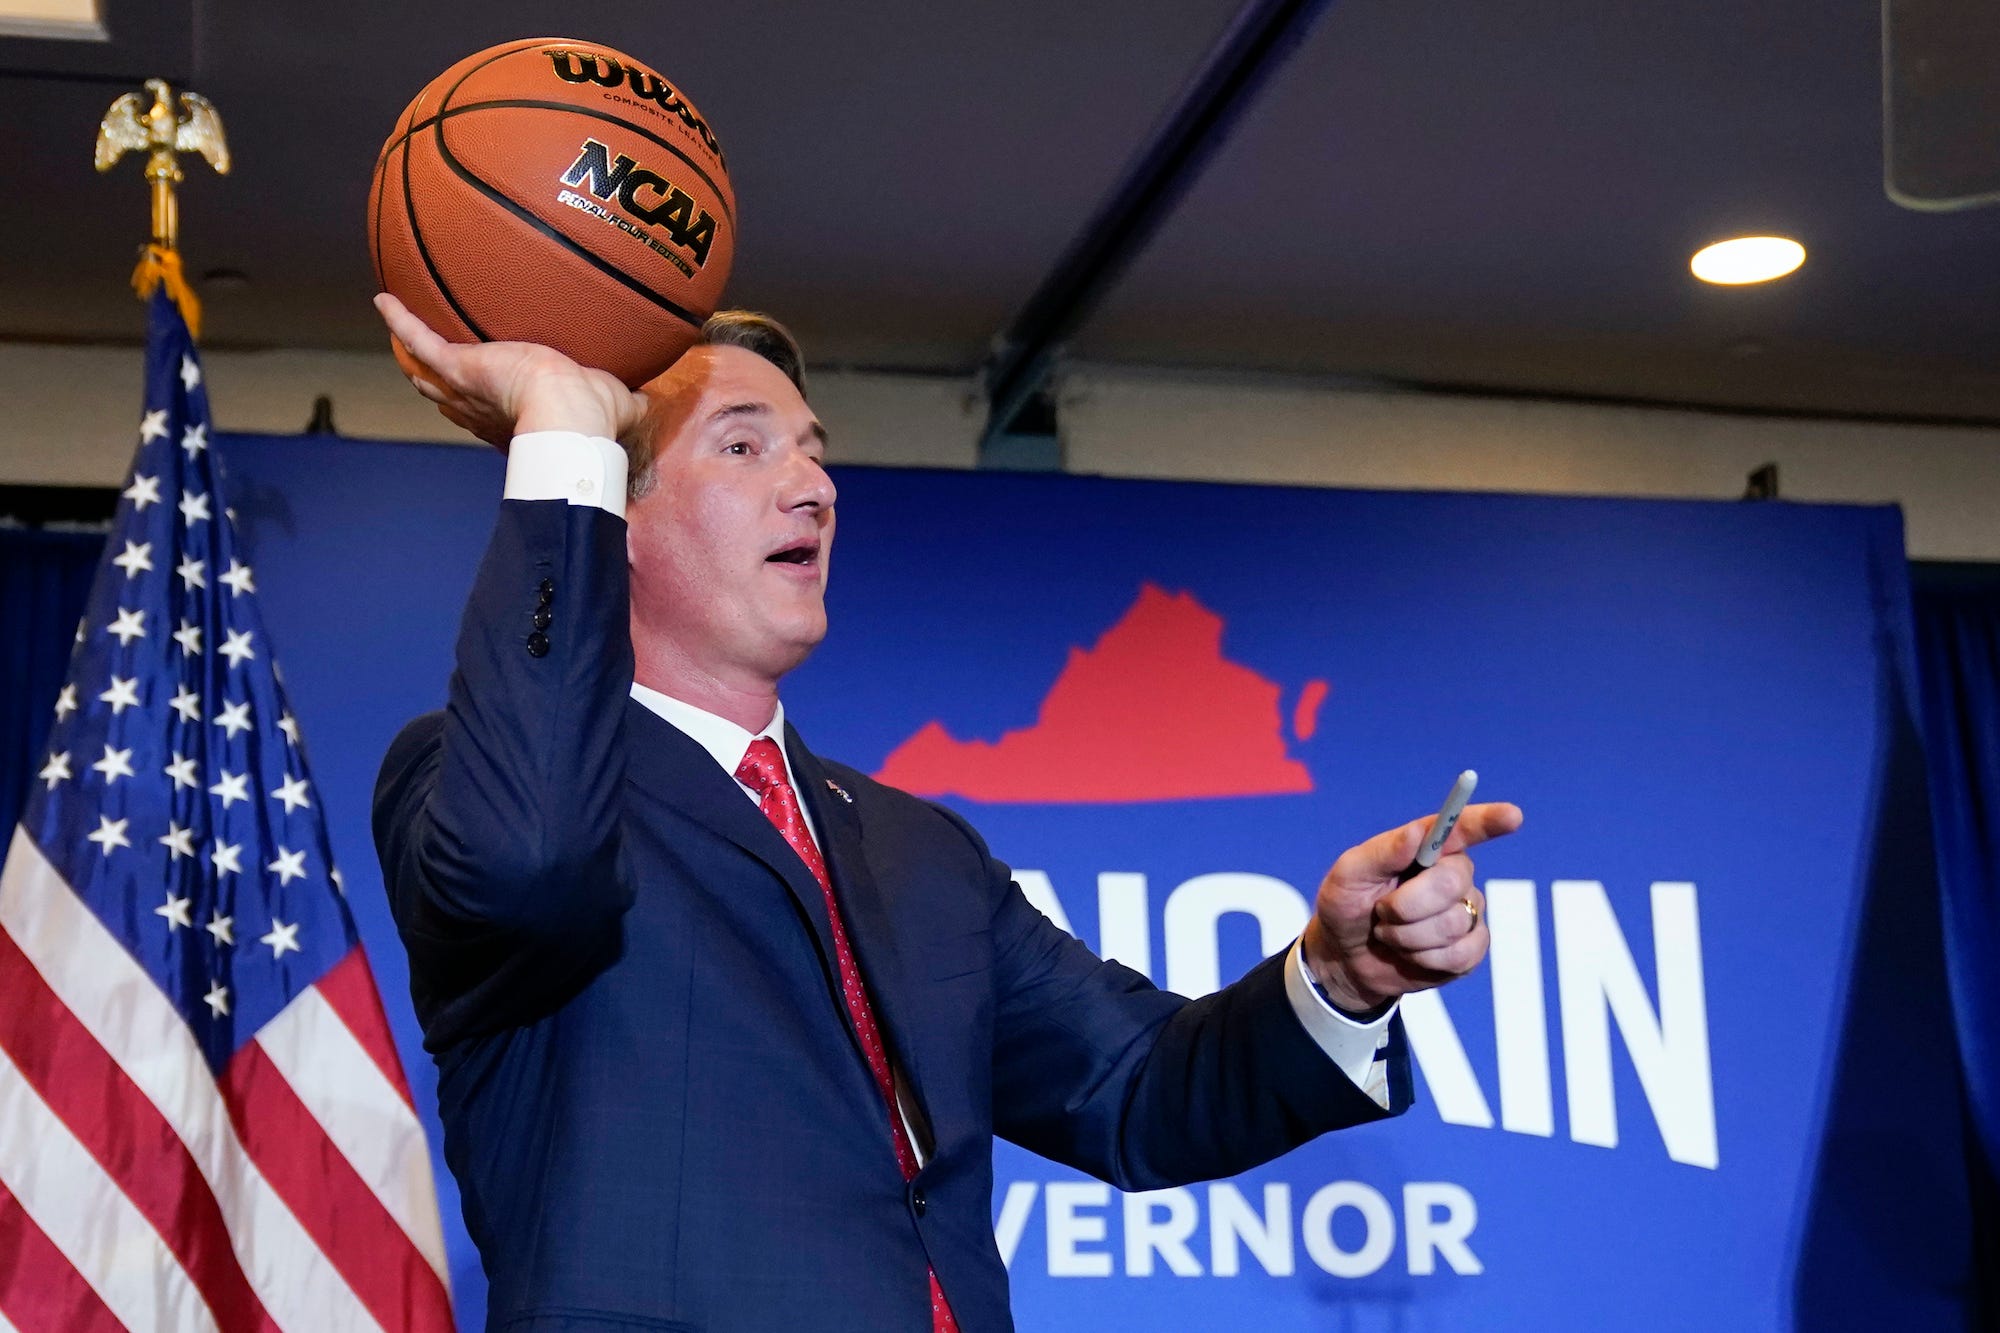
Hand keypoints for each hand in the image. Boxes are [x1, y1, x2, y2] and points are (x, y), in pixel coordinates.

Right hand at [374, 293, 648, 449]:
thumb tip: (650, 398)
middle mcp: (487, 409)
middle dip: (443, 388)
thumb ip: (631, 400)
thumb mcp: (618, 402)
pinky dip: (401, 319)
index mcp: (520, 421)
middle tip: (431, 374)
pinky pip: (422, 339)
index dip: (491, 409)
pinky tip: (383, 297)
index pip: (499, 415)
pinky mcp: (460, 366)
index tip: (491, 401)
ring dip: (414, 359)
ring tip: (399, 337)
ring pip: (430, 376)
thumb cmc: (593, 416)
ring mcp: (469, 388)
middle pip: (454, 400)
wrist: (568, 415)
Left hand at [1300, 801, 1524, 1013]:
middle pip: (1452, 882)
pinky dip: (1425, 959)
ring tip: (1390, 934)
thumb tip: (1418, 831)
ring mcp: (1467, 911)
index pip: (1463, 828)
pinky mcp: (1471, 948)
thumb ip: (1383, 852)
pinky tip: (1410, 954)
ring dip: (1408, 937)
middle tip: (1382, 912)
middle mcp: (1454, 874)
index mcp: (1428, 848)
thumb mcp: (1349, 875)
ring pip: (1452, 924)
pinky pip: (1461, 955)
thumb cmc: (1345, 906)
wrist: (1345, 958)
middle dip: (1407, 905)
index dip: (1489, 821)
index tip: (1512, 815)